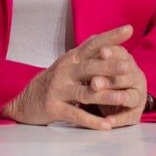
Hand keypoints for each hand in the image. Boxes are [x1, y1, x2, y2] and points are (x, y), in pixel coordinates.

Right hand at [2, 25, 137, 129]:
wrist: (26, 99)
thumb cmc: (56, 82)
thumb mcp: (69, 65)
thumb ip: (87, 56)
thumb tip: (108, 42)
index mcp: (71, 58)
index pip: (92, 44)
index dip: (110, 37)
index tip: (129, 30)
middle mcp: (64, 70)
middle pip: (89, 67)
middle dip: (109, 67)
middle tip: (128, 67)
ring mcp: (58, 89)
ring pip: (85, 92)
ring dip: (105, 96)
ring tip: (123, 98)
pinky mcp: (54, 108)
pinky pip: (75, 115)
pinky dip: (92, 121)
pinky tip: (107, 125)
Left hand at [79, 38, 148, 127]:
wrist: (112, 98)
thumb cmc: (103, 76)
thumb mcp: (99, 64)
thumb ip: (97, 56)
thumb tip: (96, 48)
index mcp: (127, 61)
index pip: (122, 55)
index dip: (112, 53)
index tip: (101, 52)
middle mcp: (136, 78)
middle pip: (125, 77)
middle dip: (109, 78)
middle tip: (94, 82)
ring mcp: (138, 96)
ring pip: (130, 97)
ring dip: (116, 98)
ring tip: (107, 100)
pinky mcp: (135, 114)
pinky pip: (128, 117)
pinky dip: (118, 119)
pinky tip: (107, 122)